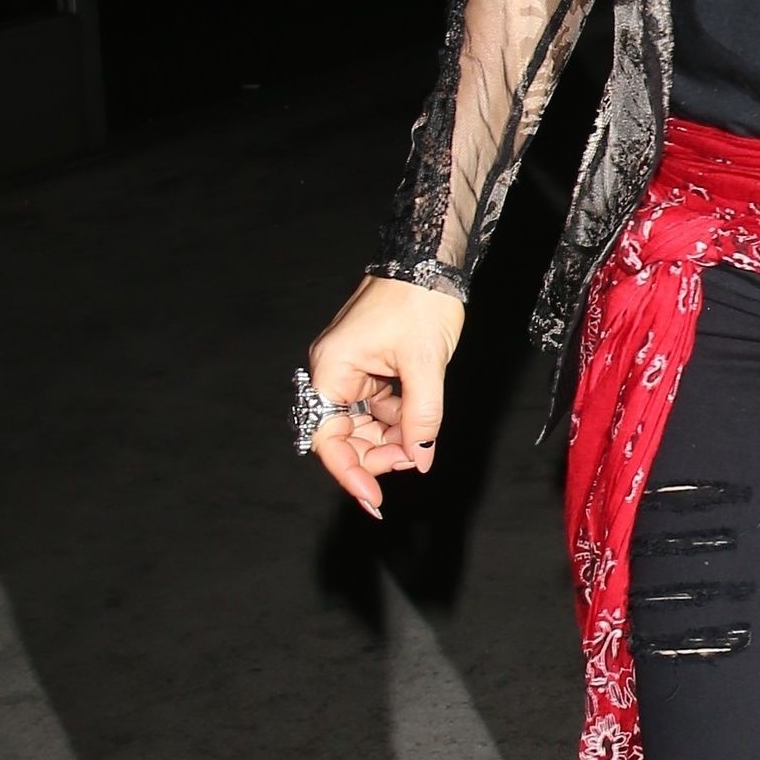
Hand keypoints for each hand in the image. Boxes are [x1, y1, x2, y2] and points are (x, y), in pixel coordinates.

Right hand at [303, 277, 465, 515]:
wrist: (429, 261)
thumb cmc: (419, 301)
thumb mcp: (426, 364)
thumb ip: (422, 416)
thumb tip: (420, 456)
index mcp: (333, 369)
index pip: (329, 438)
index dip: (350, 473)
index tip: (374, 499)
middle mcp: (334, 372)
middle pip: (346, 435)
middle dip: (379, 454)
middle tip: (415, 461)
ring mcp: (353, 370)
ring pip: (365, 424)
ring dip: (392, 439)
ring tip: (423, 443)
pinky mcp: (371, 366)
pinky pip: (378, 406)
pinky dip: (399, 421)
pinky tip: (420, 428)